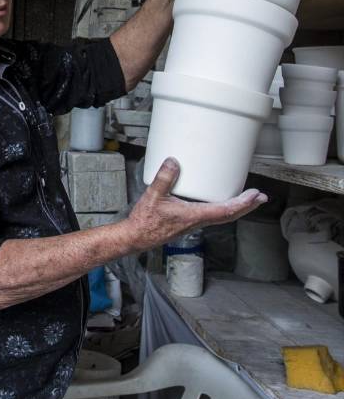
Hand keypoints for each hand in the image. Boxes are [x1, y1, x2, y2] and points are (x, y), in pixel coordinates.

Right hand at [128, 157, 266, 249]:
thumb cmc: (145, 222)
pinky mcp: (190, 222)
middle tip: (261, 197)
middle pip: (230, 215)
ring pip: (223, 217)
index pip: (226, 210)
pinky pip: (213, 216)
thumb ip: (164, 178)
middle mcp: (198, 221)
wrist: (137, 237)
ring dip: (238, 208)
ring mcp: (195, 223)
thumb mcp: (153, 196)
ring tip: (248, 200)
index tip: (255, 195)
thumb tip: (173, 162)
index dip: (243, 202)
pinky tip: (221, 202)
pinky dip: (224, 209)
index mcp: (194, 216)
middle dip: (247, 206)